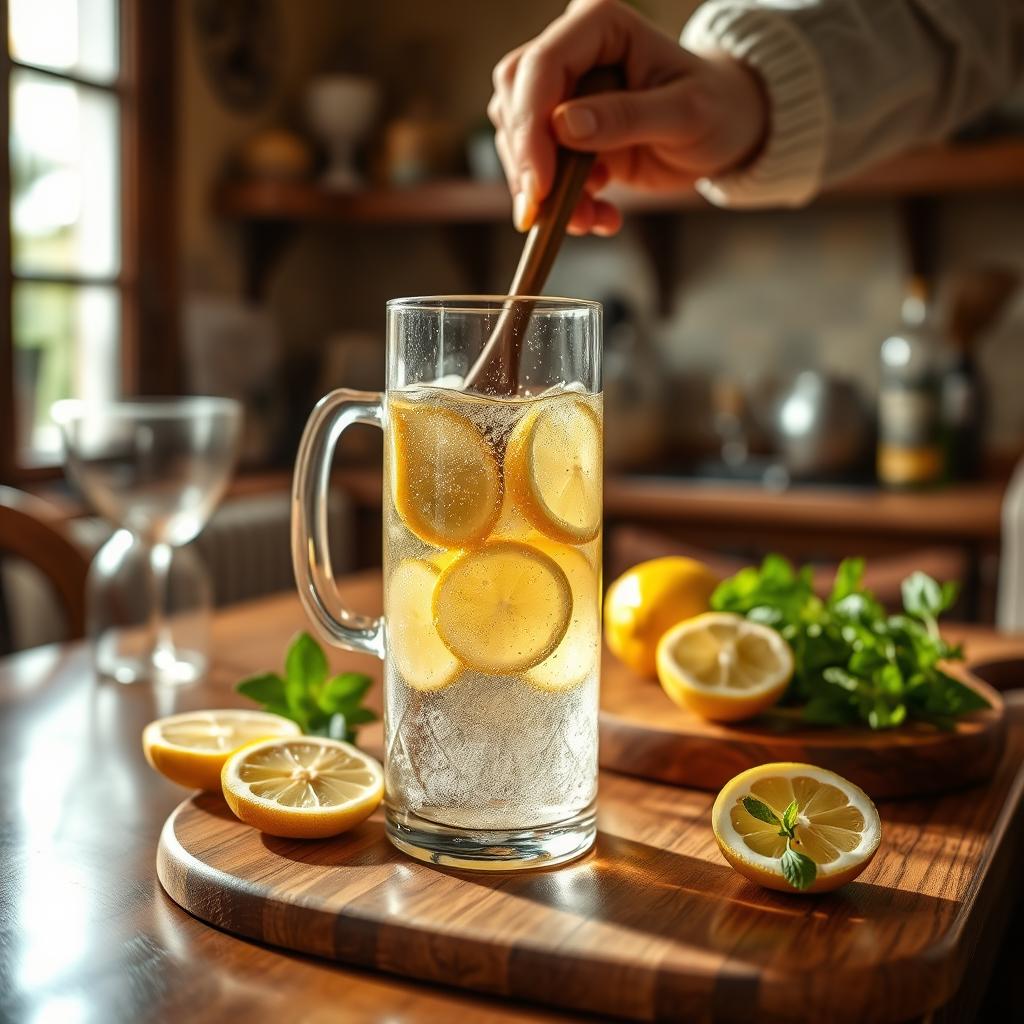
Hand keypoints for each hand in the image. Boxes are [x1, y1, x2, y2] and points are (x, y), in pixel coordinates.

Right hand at [488, 0, 767, 234]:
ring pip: (519, 139)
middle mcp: (574, 51)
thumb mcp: (684, 115)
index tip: (540, 185)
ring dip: (545, 191)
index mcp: (600, 25)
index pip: (541, 66)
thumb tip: (563, 126)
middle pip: (515, 100)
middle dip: (527, 163)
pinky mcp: (565, 133)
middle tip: (547, 214)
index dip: (530, 127)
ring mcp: (565, 93)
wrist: (726, 132)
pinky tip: (600, 218)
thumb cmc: (717, 109)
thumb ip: (627, 116)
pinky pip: (541, 168)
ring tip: (589, 220)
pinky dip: (563, 203)